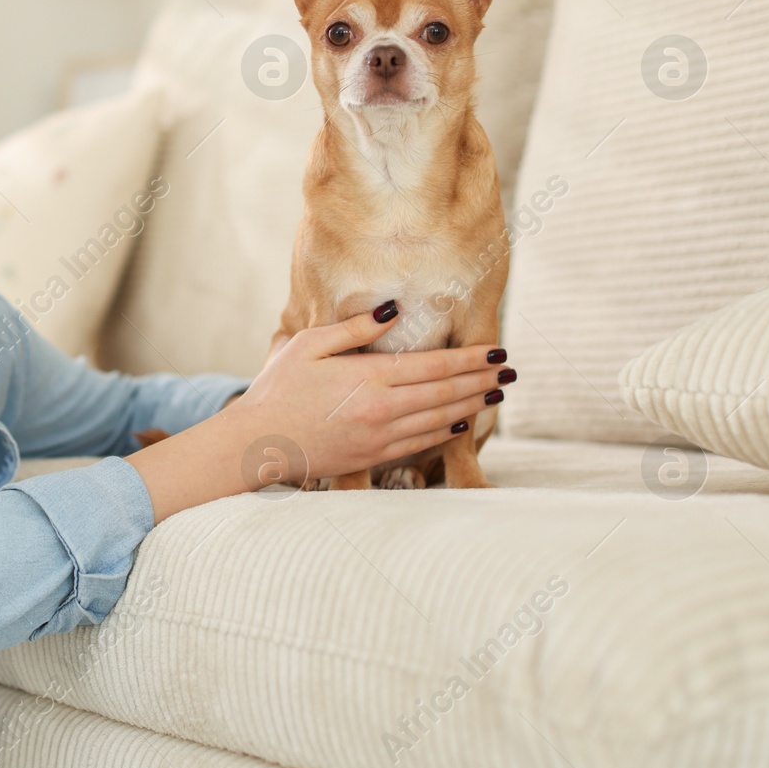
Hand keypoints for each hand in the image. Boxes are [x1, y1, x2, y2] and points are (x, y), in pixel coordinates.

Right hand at [223, 306, 510, 485]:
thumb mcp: (309, 345)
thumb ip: (354, 328)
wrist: (257, 442)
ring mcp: (379, 437)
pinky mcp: (372, 458)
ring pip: (439, 420)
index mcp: (369, 377)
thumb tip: (395, 309)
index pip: (434, 366)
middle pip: (446, 394)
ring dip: (472, 406)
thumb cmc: (278, 387)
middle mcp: (381, 409)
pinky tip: (461, 424)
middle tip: (511, 372)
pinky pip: (420, 444)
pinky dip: (446, 432)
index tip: (498, 351)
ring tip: (496, 394)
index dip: (471, 359)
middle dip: (482, 381)